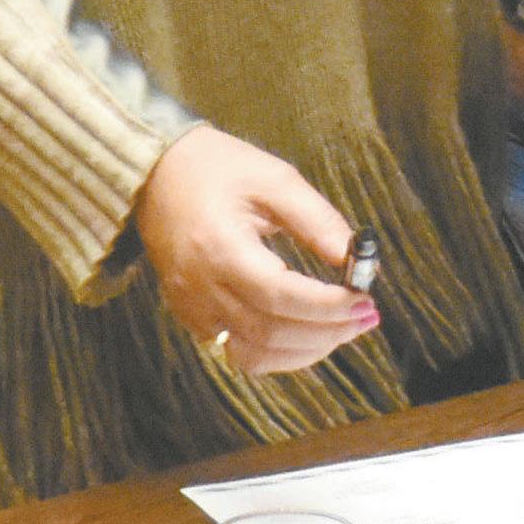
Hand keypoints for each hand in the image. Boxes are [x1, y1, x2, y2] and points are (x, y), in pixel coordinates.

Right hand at [134, 125, 379, 376]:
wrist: (155, 175)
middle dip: (328, 331)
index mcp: (220, 248)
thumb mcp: (275, 179)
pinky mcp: (192, 317)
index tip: (365, 300)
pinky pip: (238, 352)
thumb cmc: (218, 168)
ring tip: (344, 329)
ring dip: (307, 351)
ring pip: (254, 355)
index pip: (281, 295)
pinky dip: (279, 353)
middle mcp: (201, 288)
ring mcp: (192, 308)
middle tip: (367, 317)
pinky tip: (308, 335)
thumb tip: (357, 260)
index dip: (328, 306)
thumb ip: (317, 220)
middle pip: (271, 332)